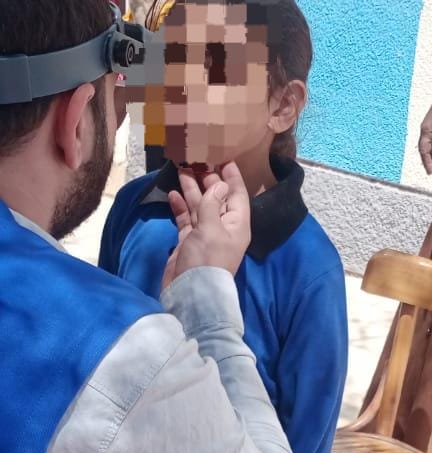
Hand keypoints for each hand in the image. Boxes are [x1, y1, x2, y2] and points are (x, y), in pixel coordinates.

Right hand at [162, 162, 250, 289]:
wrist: (191, 293)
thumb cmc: (207, 260)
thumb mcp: (211, 229)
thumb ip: (213, 204)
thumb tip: (220, 184)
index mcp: (237, 224)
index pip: (237, 195)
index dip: (232, 177)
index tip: (226, 159)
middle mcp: (223, 227)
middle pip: (217, 198)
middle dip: (208, 180)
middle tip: (197, 160)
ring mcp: (205, 235)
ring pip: (200, 207)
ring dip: (191, 190)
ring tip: (182, 170)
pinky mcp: (189, 241)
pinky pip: (186, 219)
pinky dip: (180, 207)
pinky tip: (173, 194)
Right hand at [418, 99, 431, 173]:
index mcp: (426, 131)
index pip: (424, 150)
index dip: (427, 161)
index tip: (431, 171)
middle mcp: (424, 131)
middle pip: (424, 150)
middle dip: (428, 161)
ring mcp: (428, 130)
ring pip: (428, 147)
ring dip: (431, 157)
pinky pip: (431, 142)